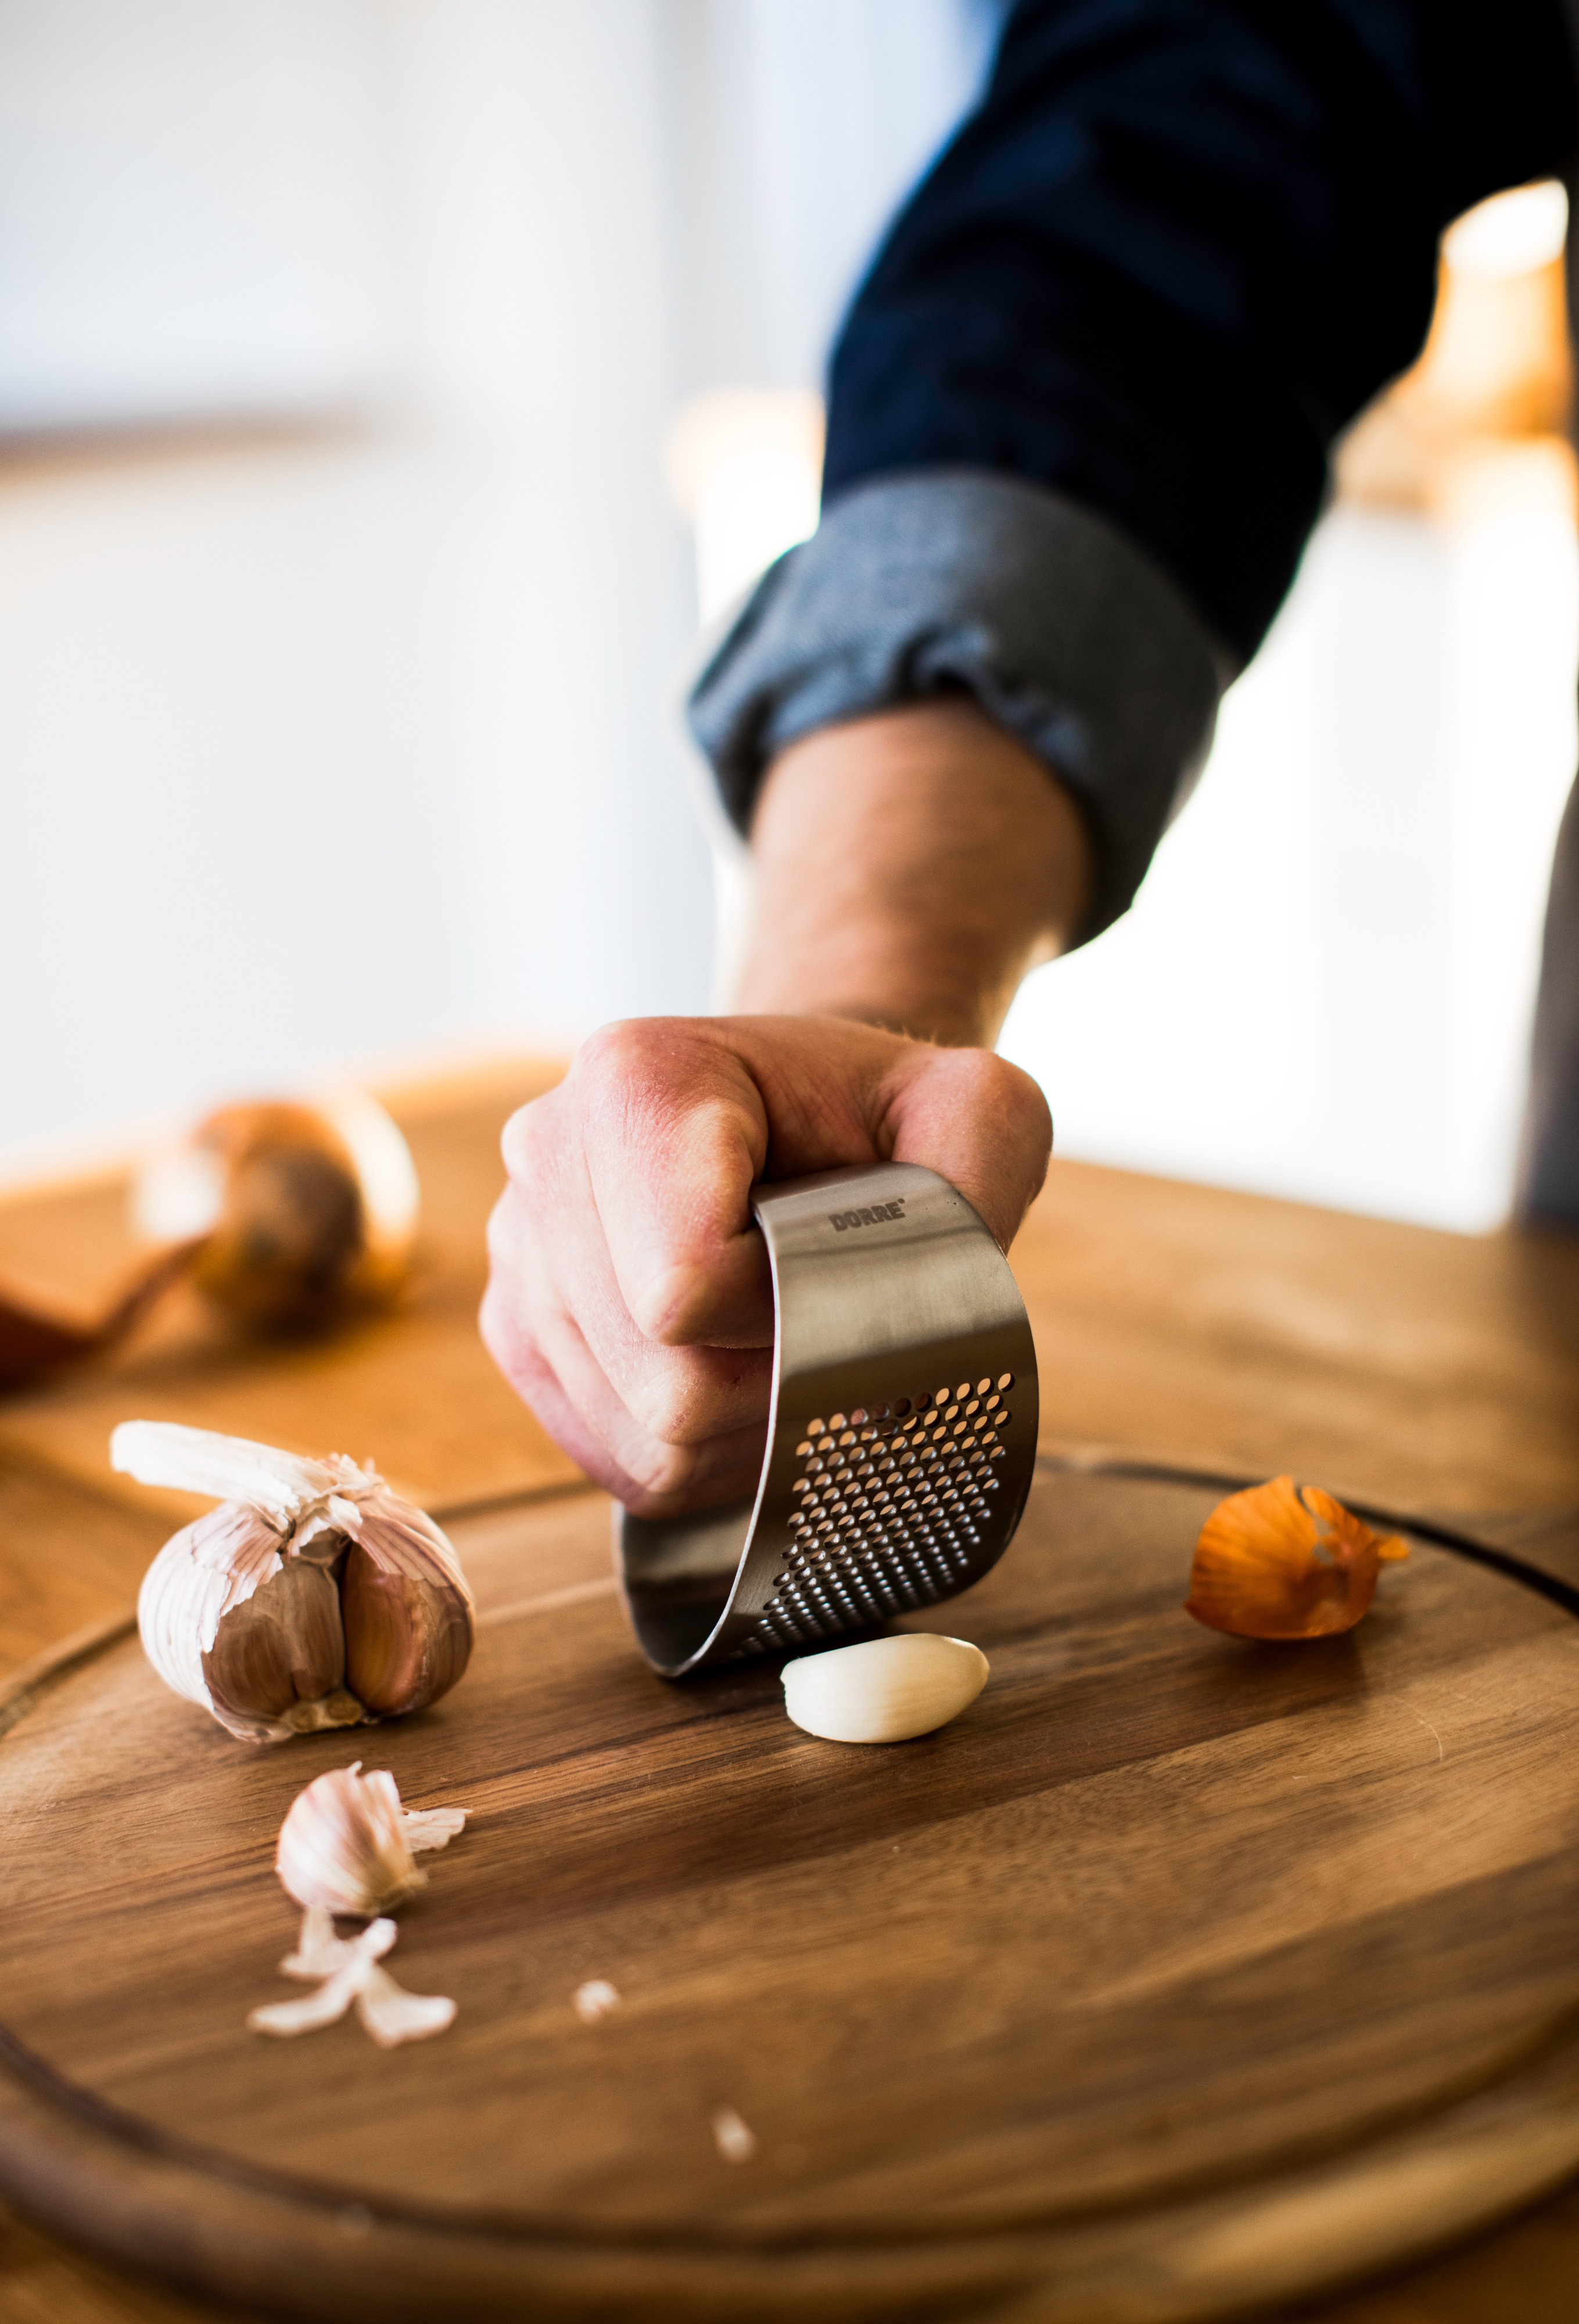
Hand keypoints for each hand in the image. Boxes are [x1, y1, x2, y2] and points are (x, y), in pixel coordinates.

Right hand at [481, 1015, 1050, 1516]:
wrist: (809, 1117)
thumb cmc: (885, 1118)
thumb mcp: (978, 1107)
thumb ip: (980, 1185)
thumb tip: (892, 1381)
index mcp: (637, 1078)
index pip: (686, 1287)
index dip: (788, 1310)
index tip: (836, 1252)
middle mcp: (547, 1152)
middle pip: (664, 1379)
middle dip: (774, 1376)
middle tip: (823, 1309)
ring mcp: (520, 1245)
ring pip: (642, 1433)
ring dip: (745, 1422)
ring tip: (787, 1338)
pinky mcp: (518, 1327)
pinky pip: (613, 1458)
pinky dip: (699, 1449)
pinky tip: (742, 1374)